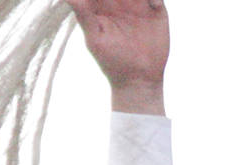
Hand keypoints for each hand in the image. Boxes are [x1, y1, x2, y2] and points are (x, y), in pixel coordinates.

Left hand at [66, 0, 167, 114]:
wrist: (138, 81)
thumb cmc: (112, 62)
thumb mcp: (95, 38)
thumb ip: (83, 14)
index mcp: (101, 3)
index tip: (107, 0)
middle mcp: (119, 0)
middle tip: (122, 1)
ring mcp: (138, 3)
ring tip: (135, 1)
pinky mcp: (156, 9)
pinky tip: (152, 5)